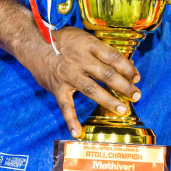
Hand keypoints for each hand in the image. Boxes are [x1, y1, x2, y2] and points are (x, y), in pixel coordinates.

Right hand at [18, 25, 139, 138]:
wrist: (33, 44)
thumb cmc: (62, 40)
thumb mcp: (83, 37)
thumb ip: (101, 50)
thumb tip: (125, 63)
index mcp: (89, 45)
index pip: (113, 57)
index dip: (128, 68)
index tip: (136, 77)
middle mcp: (80, 60)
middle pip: (107, 74)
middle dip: (124, 86)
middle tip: (136, 95)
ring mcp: (68, 75)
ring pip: (91, 89)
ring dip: (108, 100)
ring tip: (121, 109)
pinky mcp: (57, 88)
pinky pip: (65, 106)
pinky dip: (71, 120)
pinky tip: (78, 132)